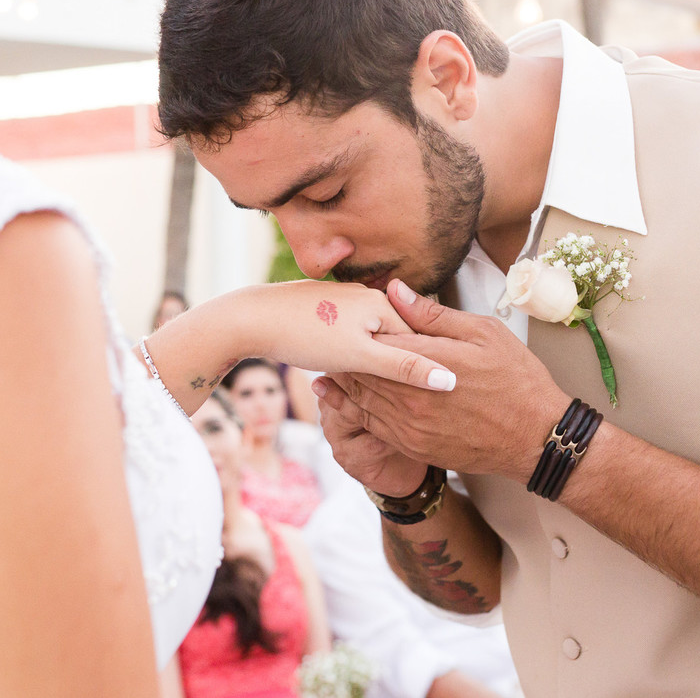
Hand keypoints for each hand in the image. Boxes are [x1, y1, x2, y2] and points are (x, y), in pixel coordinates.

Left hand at [245, 280, 456, 392]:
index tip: (426, 401)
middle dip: (396, 368)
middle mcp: (366, 295)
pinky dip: (349, 356)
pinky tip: (339, 372)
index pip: (419, 341)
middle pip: (394, 340)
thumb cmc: (305, 336)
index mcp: (382, 303)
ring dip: (371, 364)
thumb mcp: (360, 358)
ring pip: (369, 340)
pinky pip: (347, 336)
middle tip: (398, 404)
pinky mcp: (323, 309)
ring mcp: (343, 300)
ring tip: (364, 389)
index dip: (423, 372)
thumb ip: (404, 368)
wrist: (250, 319)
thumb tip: (449, 380)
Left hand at [319, 279, 570, 480]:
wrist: (535, 437)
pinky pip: (371, 426)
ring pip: (361, 399)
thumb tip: (395, 289)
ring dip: (341, 381)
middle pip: (363, 370)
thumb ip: (433, 315)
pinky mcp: (412, 446)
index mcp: (428, 360)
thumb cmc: (516, 380)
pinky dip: (351, 410)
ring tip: (322, 364)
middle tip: (321, 337)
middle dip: (343, 354)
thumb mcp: (483, 333)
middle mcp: (412, 395)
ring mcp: (410, 425)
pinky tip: (339, 399)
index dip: (359, 326)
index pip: (378, 338)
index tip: (341, 314)